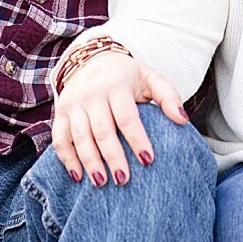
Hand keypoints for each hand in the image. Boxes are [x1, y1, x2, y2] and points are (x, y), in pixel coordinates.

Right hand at [51, 49, 188, 187]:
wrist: (91, 59)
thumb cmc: (126, 75)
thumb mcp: (150, 78)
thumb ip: (168, 97)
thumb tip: (182, 120)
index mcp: (116, 85)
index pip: (127, 117)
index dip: (137, 139)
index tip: (148, 160)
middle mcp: (92, 94)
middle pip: (102, 130)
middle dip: (113, 157)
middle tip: (124, 180)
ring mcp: (73, 104)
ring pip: (80, 137)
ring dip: (90, 162)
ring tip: (102, 182)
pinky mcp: (60, 113)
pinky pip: (60, 138)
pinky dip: (67, 159)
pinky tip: (77, 176)